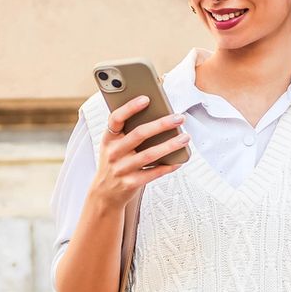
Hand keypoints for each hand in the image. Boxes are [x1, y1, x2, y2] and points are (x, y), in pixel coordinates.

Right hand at [89, 95, 189, 211]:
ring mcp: (122, 169)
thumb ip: (127, 132)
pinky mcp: (131, 183)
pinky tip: (179, 160)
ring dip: (171, 145)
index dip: (130, 107)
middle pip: (139, 134)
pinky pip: (154, 173)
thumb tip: (157, 115)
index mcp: (109, 138)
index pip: (116, 118)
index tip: (147, 98)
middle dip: (162, 124)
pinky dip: (168, 166)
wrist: (105, 193)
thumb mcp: (113, 146)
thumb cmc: (115, 162)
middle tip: (179, 118)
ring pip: (150, 154)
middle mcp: (113, 152)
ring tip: (185, 138)